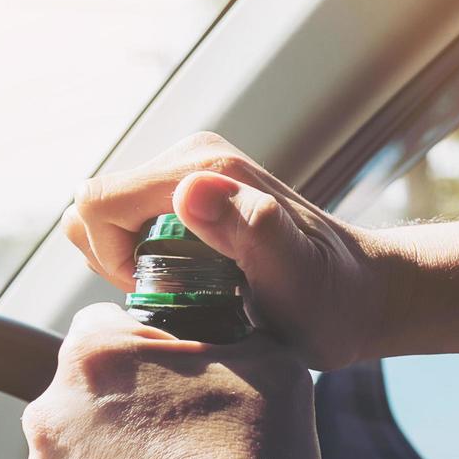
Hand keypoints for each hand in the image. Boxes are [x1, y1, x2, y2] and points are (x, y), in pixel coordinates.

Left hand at [18, 302, 319, 458]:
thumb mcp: (275, 365)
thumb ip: (241, 335)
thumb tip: (239, 337)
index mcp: (94, 355)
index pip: (106, 318)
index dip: (151, 338)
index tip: (185, 365)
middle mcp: (50, 414)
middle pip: (89, 388)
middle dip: (131, 400)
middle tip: (190, 427)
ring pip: (83, 450)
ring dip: (120, 456)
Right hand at [63, 132, 403, 369]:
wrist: (363, 296)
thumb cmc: (331, 299)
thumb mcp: (295, 275)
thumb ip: (252, 229)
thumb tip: (190, 190)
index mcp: (203, 168)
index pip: (97, 202)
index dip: (109, 256)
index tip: (160, 290)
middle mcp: (192, 159)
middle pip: (95, 207)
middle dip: (111, 258)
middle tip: (171, 294)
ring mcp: (191, 175)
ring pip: (107, 217)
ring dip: (126, 260)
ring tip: (185, 290)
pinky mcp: (193, 195)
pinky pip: (129, 224)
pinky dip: (140, 258)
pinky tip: (190, 283)